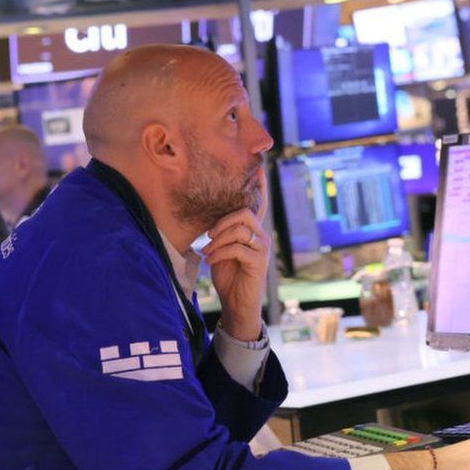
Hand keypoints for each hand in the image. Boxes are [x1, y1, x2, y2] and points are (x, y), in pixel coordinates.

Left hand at [201, 167, 269, 340]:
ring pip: (239, 230)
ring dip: (218, 240)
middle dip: (221, 222)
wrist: (237, 304)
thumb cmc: (228, 275)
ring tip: (208, 252)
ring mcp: (262, 249)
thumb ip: (221, 233)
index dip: (259, 185)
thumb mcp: (221, 250)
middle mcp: (261, 236)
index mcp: (252, 230)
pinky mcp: (258, 262)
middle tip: (208, 235)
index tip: (258, 165)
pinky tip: (211, 260)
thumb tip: (209, 220)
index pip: (259, 203)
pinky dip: (219, 252)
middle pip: (243, 213)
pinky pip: (237, 247)